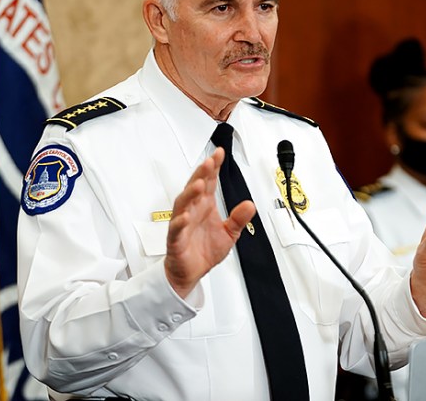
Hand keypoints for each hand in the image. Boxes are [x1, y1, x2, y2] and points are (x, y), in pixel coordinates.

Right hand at [164, 147, 255, 297]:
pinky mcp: (176, 240)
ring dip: (190, 193)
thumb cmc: (204, 251)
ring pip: (183, 204)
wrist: (190, 272)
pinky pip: (176, 229)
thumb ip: (238, 219)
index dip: (214, 167)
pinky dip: (180, 222)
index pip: (209, 182)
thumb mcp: (229, 234)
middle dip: (201, 173)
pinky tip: (186, 216)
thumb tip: (250, 205)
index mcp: (204, 206)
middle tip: (210, 162)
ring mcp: (182, 223)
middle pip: (195, 187)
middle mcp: (192, 211)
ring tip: (199, 184)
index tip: (219, 153)